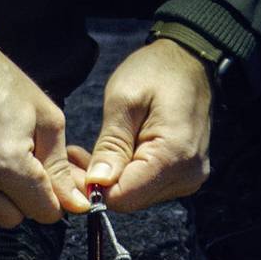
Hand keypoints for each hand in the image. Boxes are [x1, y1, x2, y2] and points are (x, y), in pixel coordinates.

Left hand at [83, 37, 212, 211]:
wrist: (189, 60)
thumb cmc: (157, 71)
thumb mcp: (123, 101)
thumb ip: (111, 145)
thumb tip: (97, 184)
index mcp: (173, 157)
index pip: (124, 197)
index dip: (92, 188)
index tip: (71, 166)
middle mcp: (187, 175)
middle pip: (130, 199)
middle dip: (98, 183)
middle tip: (74, 156)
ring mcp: (189, 177)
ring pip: (137, 195)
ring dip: (110, 178)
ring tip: (87, 152)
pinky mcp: (184, 174)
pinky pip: (147, 185)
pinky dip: (125, 173)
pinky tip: (111, 153)